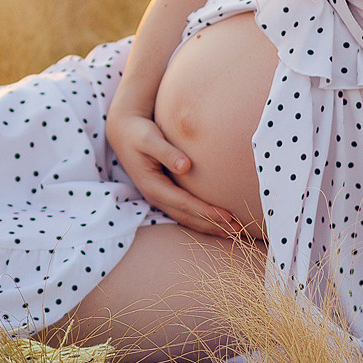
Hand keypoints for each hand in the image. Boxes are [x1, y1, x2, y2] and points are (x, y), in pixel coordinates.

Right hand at [105, 109, 241, 236]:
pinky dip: (202, 219)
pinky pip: (185, 212)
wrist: (123, 132)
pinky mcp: (164, 194)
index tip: (228, 216)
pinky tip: (218, 221)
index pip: (184, 204)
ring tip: (233, 230)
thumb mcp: (149, 138)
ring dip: (209, 226)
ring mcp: (159, 197)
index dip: (206, 212)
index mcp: (152, 185)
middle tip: (239, 230)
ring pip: (187, 218)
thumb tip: (185, 166)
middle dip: (212, 225)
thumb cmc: (138, 132)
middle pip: (187, 217)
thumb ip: (166, 151)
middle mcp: (155, 196)